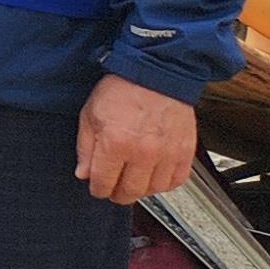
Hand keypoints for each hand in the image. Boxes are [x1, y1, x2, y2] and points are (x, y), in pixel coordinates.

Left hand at [77, 74, 199, 204]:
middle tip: (114, 188)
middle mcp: (143, 153)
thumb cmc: (122, 90)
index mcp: (115, 143)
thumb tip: (84, 173)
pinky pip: (176, 181)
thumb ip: (85, 148)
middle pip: (130, 192)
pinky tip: (155, 175)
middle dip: (118, 194)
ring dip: (141, 190)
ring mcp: (167, 154)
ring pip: (153, 190)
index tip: (97, 186)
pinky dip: (165, 183)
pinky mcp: (185, 152)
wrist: (156, 74)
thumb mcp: (90, 115)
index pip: (103, 183)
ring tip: (134, 180)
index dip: (97, 188)